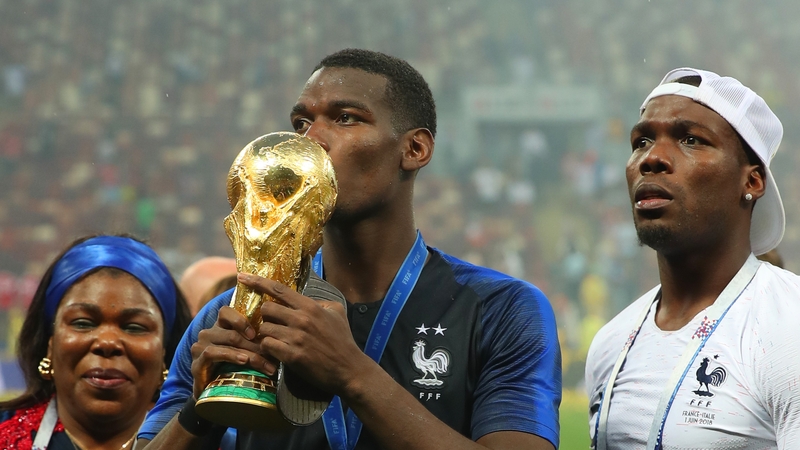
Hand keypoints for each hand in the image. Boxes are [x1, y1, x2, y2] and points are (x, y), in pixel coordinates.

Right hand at [190, 305, 276, 398]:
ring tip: (266, 364)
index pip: (226, 311)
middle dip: (257, 344)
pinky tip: (243, 360)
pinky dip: (231, 355)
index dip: (242, 320)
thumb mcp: (246, 353)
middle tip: (274, 356)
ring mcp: (200, 347)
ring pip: (229, 341)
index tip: (258, 334)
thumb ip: (256, 342)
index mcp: (219, 327)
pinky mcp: (197, 363)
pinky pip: (213, 353)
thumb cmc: (232, 370)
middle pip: (234, 332)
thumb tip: (281, 338)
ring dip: (250, 353)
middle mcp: (208, 333)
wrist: (211, 395)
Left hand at [237, 273, 371, 394]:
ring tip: (275, 340)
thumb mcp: (337, 313)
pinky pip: (267, 346)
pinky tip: (275, 352)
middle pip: (266, 308)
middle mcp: (301, 319)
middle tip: (273, 323)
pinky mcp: (292, 356)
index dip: (258, 281)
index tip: (243, 276)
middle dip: (265, 315)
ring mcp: (296, 338)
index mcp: (310, 307)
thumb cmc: (343, 340)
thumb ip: (320, 302)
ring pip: (264, 329)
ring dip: (266, 334)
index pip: (278, 289)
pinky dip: (268, 348)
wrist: (349, 369)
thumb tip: (306, 297)